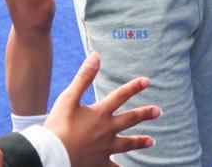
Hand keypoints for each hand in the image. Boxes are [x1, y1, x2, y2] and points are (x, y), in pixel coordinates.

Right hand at [44, 53, 160, 165]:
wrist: (53, 154)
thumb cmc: (58, 125)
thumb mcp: (68, 98)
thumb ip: (83, 77)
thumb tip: (96, 56)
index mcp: (100, 113)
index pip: (120, 96)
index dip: (134, 87)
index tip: (146, 81)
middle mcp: (106, 130)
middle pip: (130, 120)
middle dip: (145, 114)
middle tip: (158, 111)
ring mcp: (104, 148)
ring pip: (127, 144)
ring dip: (140, 142)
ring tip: (151, 141)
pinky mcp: (98, 163)